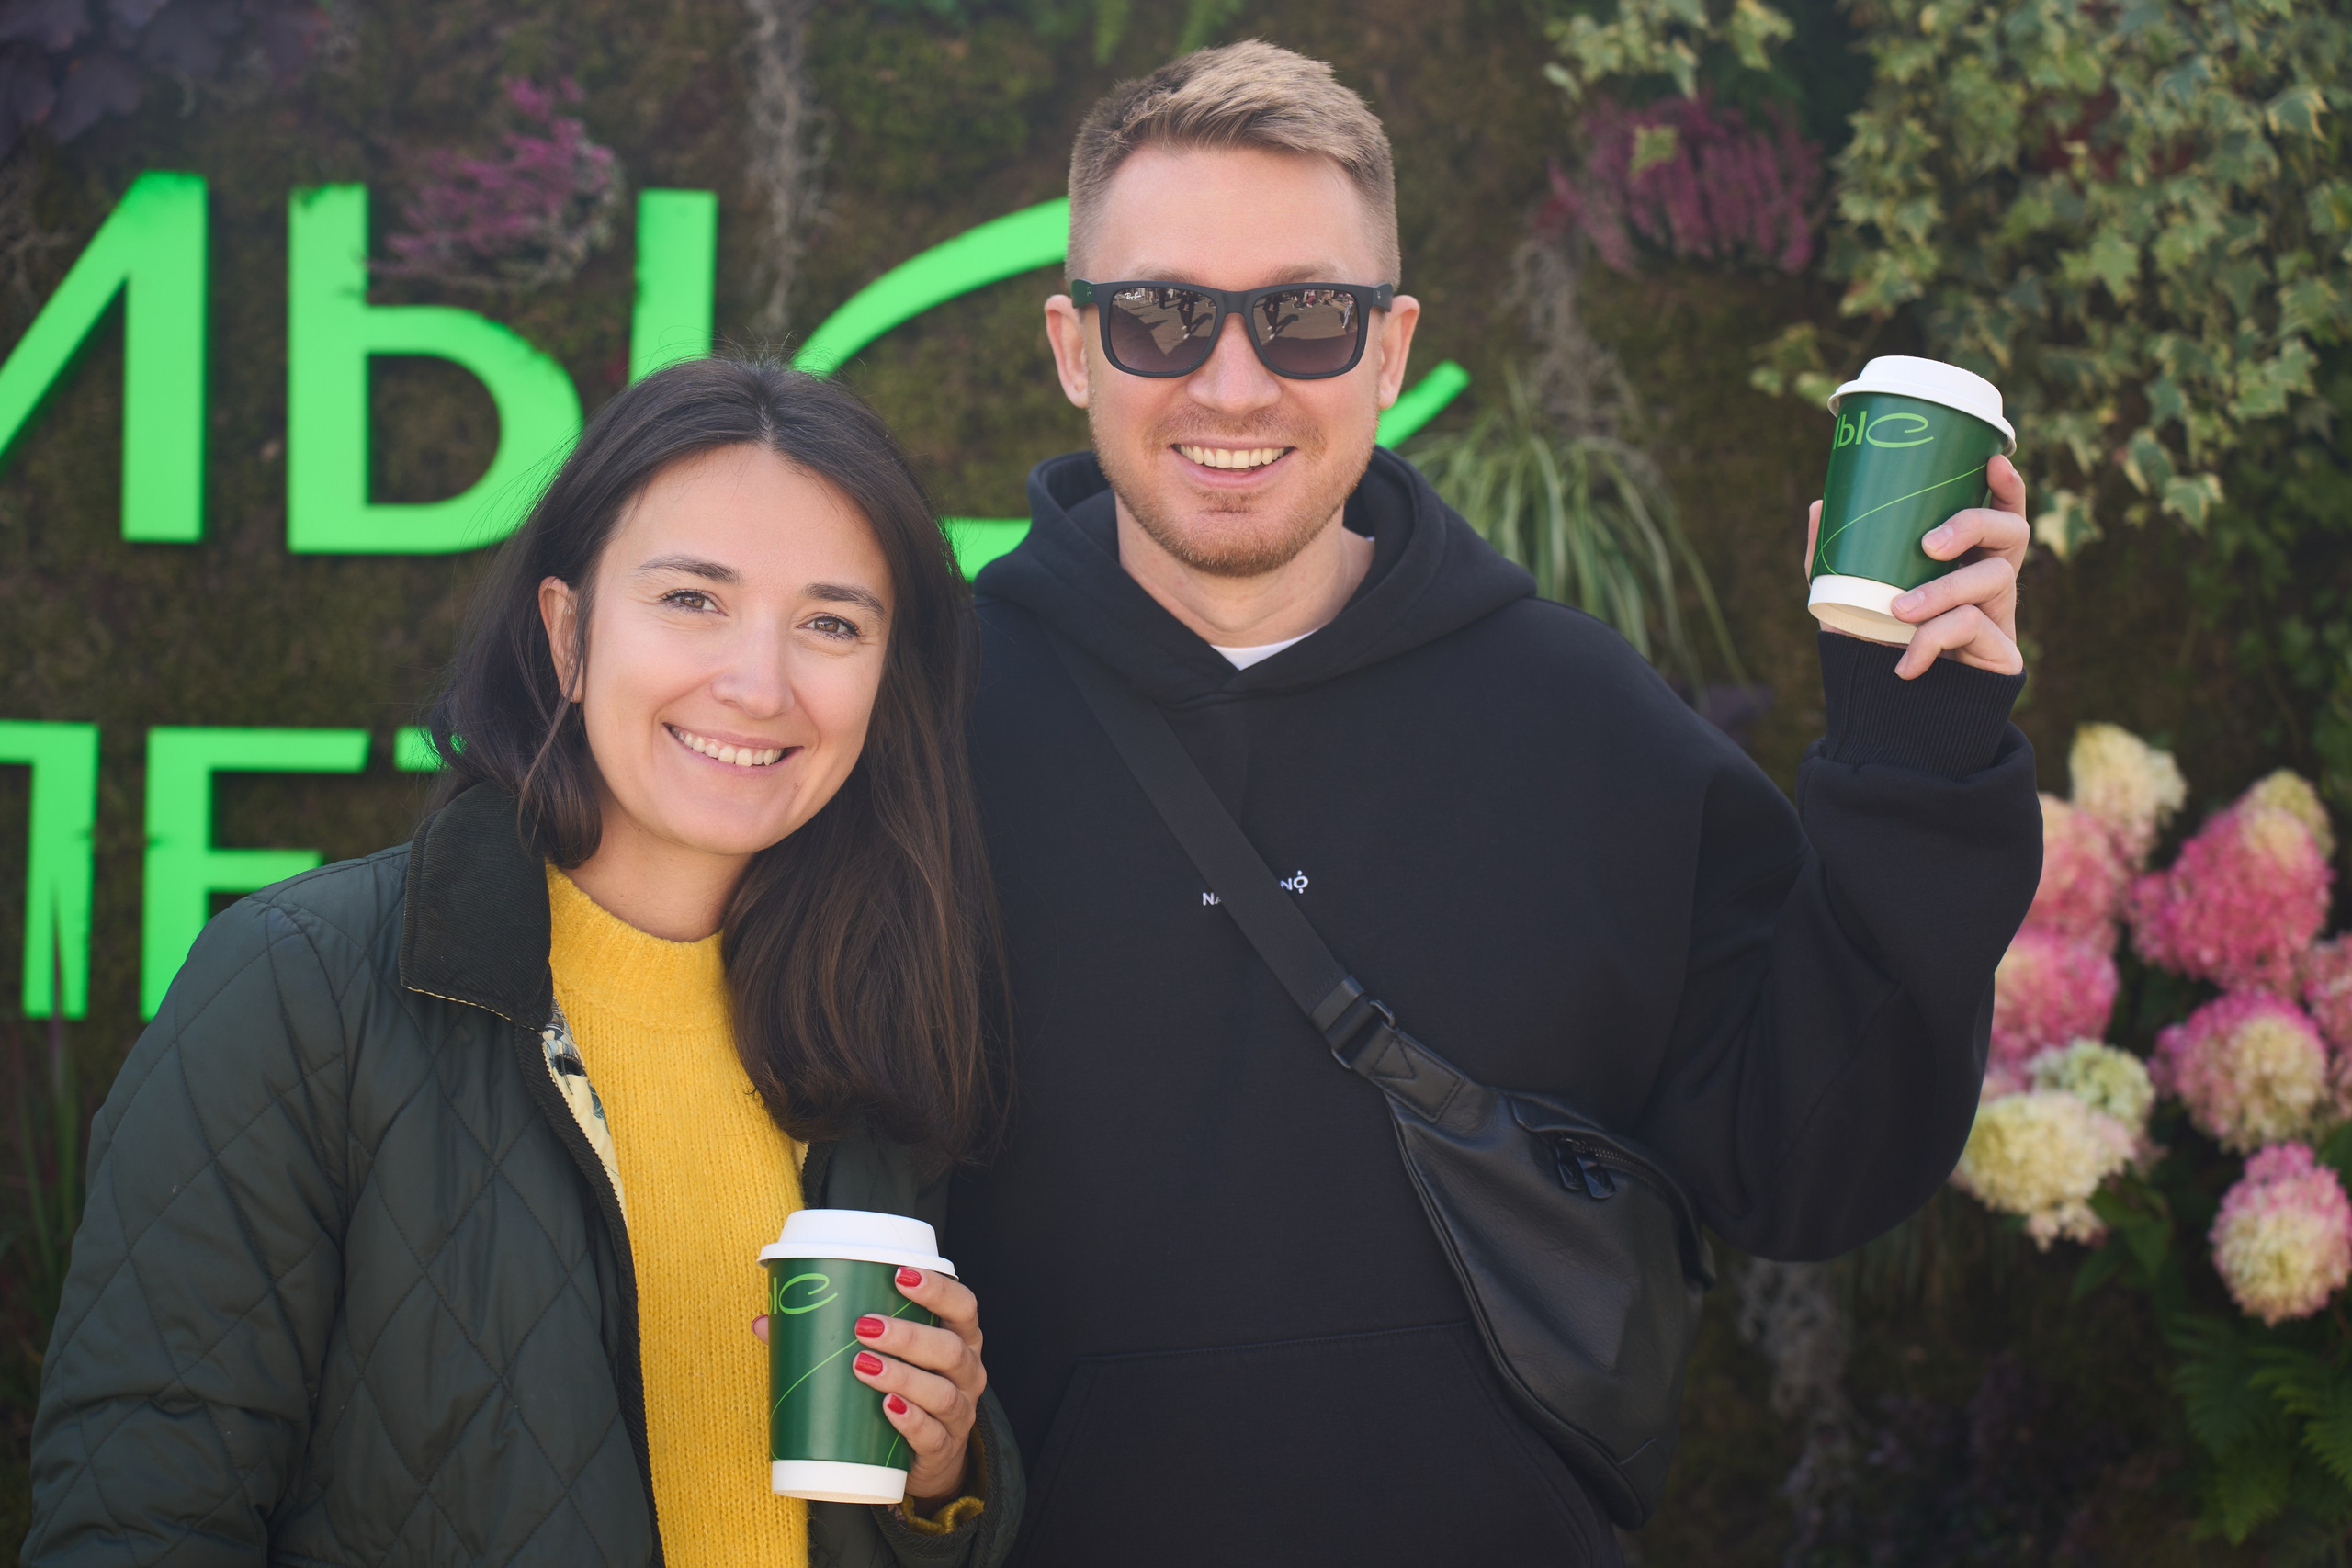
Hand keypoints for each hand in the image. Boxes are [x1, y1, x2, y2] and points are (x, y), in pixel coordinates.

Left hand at [754, 1265, 986, 1511]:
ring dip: (902, 1377)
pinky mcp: (944, 1448)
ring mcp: (959, 1413)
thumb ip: (832, 1336)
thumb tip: (765, 1322)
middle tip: (863, 1326)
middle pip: (949, 1349)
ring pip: (941, 1392)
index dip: (937, 1288)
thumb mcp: (887, 1357)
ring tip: (862, 1366)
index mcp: (958, 1338)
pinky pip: (932, 1434)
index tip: (899, 1274)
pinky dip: (910, 1421)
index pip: (962, 1305)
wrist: (927, 1458)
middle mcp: (967, 1372)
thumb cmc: (903, 1390)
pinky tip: (887, 1409)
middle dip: (907, 1335)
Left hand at [1804, 453, 2028, 678]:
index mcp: (1962, 563)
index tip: (1993, 460)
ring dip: (1943, 589)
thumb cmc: (1870, 651)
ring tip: (1899, 613)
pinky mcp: (2002, 658)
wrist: (1882, 723)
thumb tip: (1820, 505)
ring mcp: (2000, 620)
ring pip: (1996, 577)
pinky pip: (1975, 628)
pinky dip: (1932, 640)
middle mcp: (1987, 585)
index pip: (1997, 514)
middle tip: (1929, 544)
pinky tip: (1906, 664)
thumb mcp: (1844, 600)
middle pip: (2013, 532)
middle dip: (1974, 524)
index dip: (2006, 486)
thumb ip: (1834, 557)